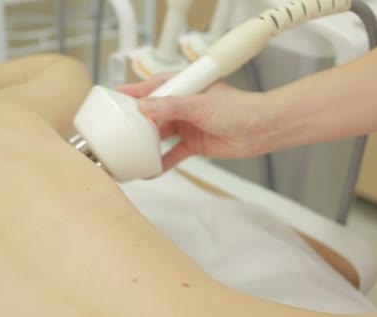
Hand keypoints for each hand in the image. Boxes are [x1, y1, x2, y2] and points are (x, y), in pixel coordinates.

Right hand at [118, 74, 268, 171]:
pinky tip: (150, 170)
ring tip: (130, 149)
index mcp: (185, 87)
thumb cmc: (238, 108)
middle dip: (137, 120)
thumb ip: (171, 106)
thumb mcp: (200, 104)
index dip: (134, 92)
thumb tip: (144, 107)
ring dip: (147, 142)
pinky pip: (172, 154)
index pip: (154, 87)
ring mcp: (187, 125)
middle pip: (153, 112)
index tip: (116, 96)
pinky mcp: (193, 144)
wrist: (261, 130)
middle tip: (118, 127)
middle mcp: (184, 105)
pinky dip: (162, 162)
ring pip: (160, 134)